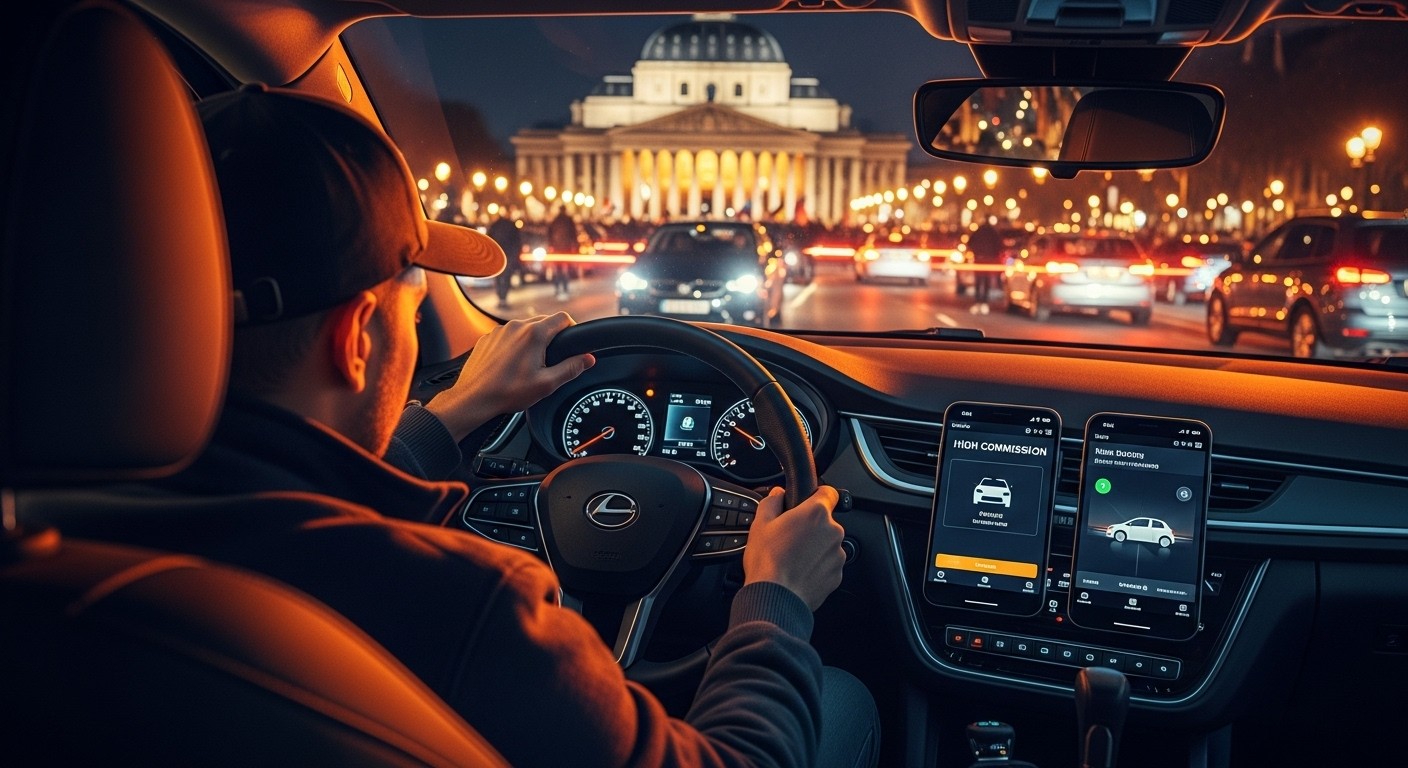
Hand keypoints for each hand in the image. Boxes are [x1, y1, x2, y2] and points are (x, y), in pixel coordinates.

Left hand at [425, 312, 594, 440]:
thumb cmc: (507, 392)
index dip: (572, 328)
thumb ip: (571, 368)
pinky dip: (514, 345)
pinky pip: (508, 335)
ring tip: (530, 364)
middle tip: (552, 358)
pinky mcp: (487, 338)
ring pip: (524, 328)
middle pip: (543, 321)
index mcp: (533, 334)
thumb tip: (588, 359)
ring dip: (532, 340)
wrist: (474, 398)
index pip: (562, 317)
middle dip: (552, 336)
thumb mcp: (546, 384)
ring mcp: (499, 331)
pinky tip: (512, 365)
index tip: (572, 342)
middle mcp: (515, 326)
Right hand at [742, 485, 844, 611]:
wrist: (775, 597)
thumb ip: (772, 502)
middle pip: (825, 522)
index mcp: (816, 513)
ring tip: (793, 557)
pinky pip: (828, 564)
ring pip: (827, 544)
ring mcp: (837, 555)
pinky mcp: (837, 575)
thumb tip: (777, 494)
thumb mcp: (760, 524)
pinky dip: (817, 566)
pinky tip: (799, 571)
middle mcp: (832, 532)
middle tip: (790, 537)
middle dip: (811, 527)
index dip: (818, 495)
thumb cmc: (768, 561)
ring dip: (815, 547)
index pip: (828, 493)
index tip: (810, 501)